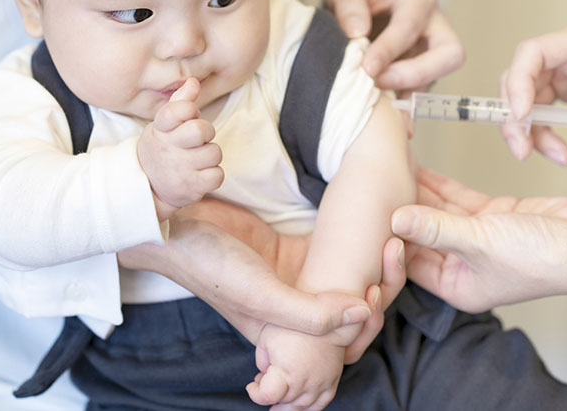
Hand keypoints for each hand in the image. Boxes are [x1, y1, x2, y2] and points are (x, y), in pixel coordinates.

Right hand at [118, 199, 405, 357]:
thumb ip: (311, 315)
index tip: (373, 297)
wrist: (177, 220)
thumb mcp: (262, 298)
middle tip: (389, 258)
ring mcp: (299, 278)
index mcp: (286, 337)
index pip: (339, 346)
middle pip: (352, 316)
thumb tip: (363, 313)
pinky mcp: (297, 248)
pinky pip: (338, 253)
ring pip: (350, 284)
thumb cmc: (210, 264)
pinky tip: (377, 231)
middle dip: (380, 294)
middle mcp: (296, 311)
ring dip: (375, 269)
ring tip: (389, 244)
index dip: (363, 328)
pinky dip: (359, 247)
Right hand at [137, 78, 223, 218]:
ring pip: (214, 153)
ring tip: (197, 159)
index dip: (189, 110)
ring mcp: (179, 169)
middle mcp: (168, 148)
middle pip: (201, 130)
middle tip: (198, 140)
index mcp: (161, 128)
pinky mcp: (191, 188)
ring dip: (210, 155)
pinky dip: (213, 175)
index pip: (177, 110)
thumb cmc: (164, 147)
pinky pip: (217, 175)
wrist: (148, 186)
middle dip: (207, 132)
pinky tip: (200, 174)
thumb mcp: (165, 124)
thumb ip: (180, 102)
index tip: (188, 115)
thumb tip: (194, 81)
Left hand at [247, 324, 343, 410]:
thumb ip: (262, 363)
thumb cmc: (292, 325)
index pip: (267, 396)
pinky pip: (321, 404)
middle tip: (266, 382)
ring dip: (288, 405)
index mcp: (287, 371)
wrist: (325, 314)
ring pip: (301, 407)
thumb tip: (264, 377)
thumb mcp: (266, 339)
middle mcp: (305, 381)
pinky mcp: (332, 380)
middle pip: (283, 401)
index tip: (252, 384)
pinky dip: (309, 407)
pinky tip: (299, 403)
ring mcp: (321, 383)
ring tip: (279, 401)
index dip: (256, 393)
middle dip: (272, 395)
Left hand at [325, 0, 463, 92]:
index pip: (410, 27)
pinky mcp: (426, 70)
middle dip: (418, 73)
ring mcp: (434, 49)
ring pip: (439, 76)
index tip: (367, 68)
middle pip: (450, 53)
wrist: (364, 2)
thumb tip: (357, 32)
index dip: (389, 50)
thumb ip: (349, 7)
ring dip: (411, 92)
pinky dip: (407, 105)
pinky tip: (390, 116)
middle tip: (381, 83)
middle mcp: (435, 23)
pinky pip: (423, 91)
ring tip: (381, 103)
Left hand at [391, 167, 566, 312]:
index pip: (408, 262)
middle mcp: (464, 267)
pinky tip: (421, 166)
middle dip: (399, 209)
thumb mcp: (481, 241)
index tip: (367, 209)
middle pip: (421, 235)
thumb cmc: (543, 258)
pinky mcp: (494, 219)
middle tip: (374, 182)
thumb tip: (395, 217)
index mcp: (456, 286)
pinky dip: (441, 185)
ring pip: (438, 214)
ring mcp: (479, 241)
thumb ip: (436, 227)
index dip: (387, 237)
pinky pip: (458, 201)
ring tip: (391, 167)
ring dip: (418, 192)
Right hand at [500, 19, 566, 167]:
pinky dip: (547, 132)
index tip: (523, 116)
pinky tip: (560, 150)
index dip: (518, 84)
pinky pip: (548, 110)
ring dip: (533, 131)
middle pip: (521, 80)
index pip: (531, 54)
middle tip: (524, 151)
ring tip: (558, 156)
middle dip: (517, 117)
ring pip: (531, 100)